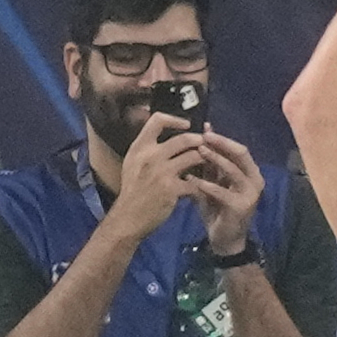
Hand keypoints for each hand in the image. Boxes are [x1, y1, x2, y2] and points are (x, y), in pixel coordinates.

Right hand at [107, 105, 196, 236]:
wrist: (127, 217)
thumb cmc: (132, 190)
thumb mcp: (133, 163)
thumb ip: (147, 148)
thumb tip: (164, 133)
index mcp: (139, 147)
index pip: (157, 120)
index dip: (175, 119)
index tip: (186, 125)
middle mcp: (150, 156)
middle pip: (183, 138)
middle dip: (199, 140)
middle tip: (206, 145)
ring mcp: (162, 172)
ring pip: (193, 156)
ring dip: (204, 159)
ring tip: (208, 163)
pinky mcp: (172, 188)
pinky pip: (195, 180)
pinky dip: (201, 183)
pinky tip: (203, 185)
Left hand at [178, 130, 266, 253]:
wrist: (225, 240)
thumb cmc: (218, 209)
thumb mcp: (213, 183)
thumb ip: (210, 163)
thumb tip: (203, 135)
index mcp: (250, 172)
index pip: (238, 149)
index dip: (222, 138)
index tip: (204, 129)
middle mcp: (255, 180)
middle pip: (240, 154)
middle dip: (221, 143)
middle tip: (202, 137)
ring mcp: (250, 194)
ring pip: (233, 170)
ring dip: (215, 159)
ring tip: (198, 152)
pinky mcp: (241, 207)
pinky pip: (222, 192)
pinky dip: (206, 184)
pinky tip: (192, 180)